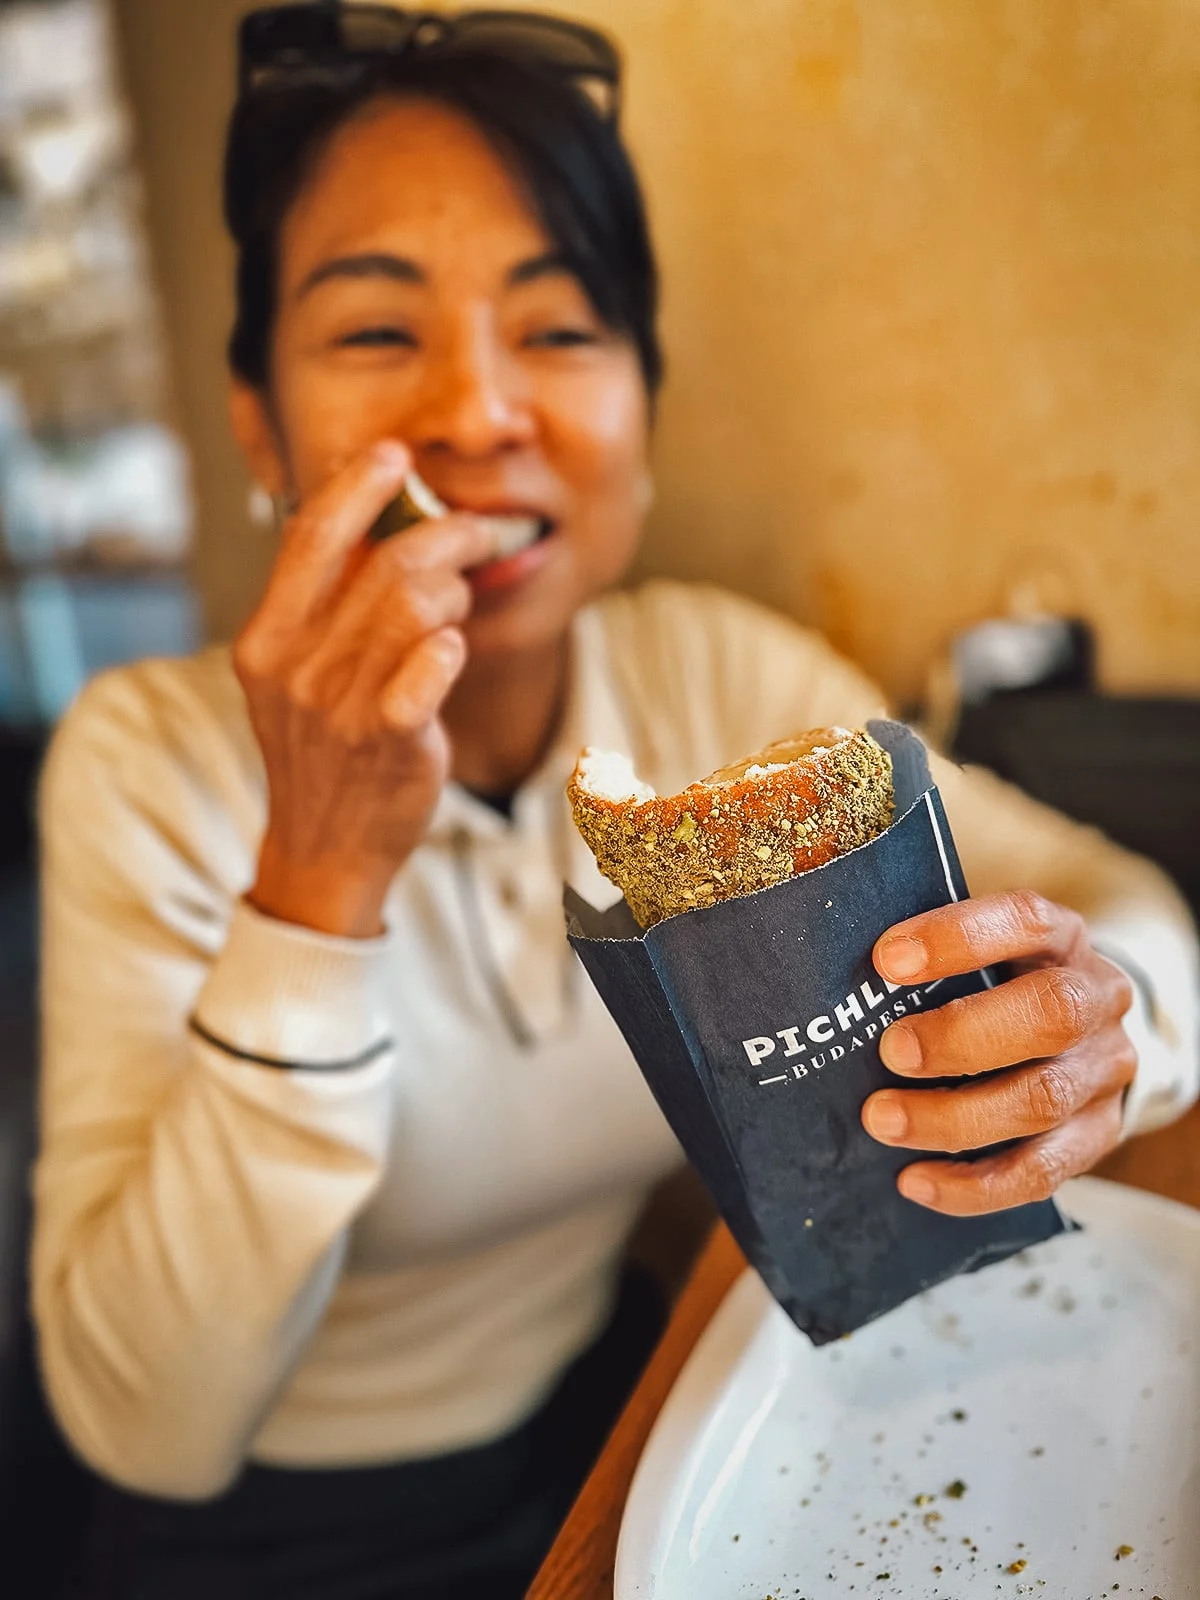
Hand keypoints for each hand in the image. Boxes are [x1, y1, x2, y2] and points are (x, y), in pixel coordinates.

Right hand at [234, 441, 495, 936]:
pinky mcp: (391, 741)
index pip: (311, 536)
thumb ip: (323, 606)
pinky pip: (433, 666)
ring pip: (415, 605)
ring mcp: (342, 707)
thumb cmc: (322, 749)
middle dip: (443, 534)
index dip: (358, 485)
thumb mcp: (295, 674)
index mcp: (267, 638)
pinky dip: (452, 645)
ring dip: (455, 588)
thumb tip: (374, 524)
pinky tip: (452, 648)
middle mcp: (297, 667)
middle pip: (382, 564)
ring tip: (463, 598)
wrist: (325, 847)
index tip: (394, 457)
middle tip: (475, 532)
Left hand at [861, 891, 1135, 1215]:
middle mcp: (1096, 998)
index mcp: (1059, 938)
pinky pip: (1042, 1171)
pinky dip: (974, 1185)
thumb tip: (831, 975)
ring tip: (882, 1120)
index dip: (958, 938)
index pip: (1024, 920)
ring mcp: (1103, 1070)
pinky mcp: (1100, 1133)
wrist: (1082, 1031)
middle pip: (1051, 1014)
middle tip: (891, 1051)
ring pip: (1042, 1100)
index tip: (887, 960)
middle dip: (963, 1036)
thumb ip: (928, 959)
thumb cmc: (1001, 984)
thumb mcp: (982, 951)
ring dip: (954, 1118)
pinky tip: (915, 1181)